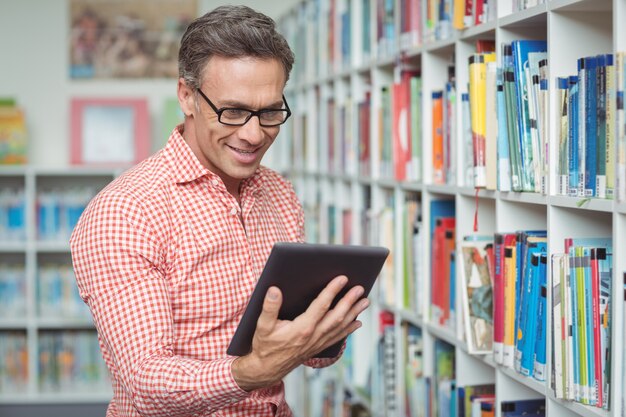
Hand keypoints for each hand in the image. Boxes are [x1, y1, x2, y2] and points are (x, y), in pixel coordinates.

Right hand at [232, 275, 369, 390]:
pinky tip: (357, 322)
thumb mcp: (262, 325)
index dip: (332, 291)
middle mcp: (313, 336)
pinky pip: (338, 337)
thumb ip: (269, 307)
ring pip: (340, 326)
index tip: (342, 279)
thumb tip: (274, 290)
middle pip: (337, 316)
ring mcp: (318, 342)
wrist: (267, 369)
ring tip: (365, 300)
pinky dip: (349, 329)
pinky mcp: (318, 347)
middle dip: (350, 301)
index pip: (321, 306)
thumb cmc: (264, 346)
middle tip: (360, 288)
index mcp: (301, 328)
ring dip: (354, 312)